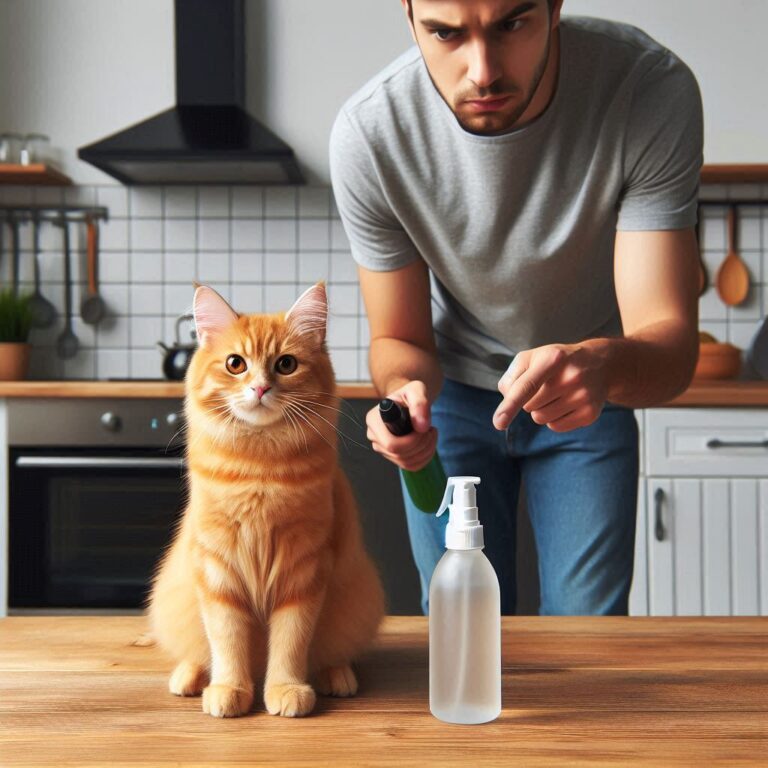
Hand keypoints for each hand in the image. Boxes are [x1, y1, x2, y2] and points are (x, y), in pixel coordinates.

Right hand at [365, 380, 437, 470]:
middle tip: (431, 430)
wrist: (408, 402)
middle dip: (422, 445)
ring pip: (406, 462)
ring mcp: (382, 448)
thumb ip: (419, 403)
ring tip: (430, 433)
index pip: (391, 444)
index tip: (423, 427)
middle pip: (399, 455)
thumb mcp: (416, 390)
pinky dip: (424, 458)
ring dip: (426, 450)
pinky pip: (410, 466)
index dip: (412, 441)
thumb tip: (421, 427)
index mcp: (374, 420)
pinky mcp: (392, 456)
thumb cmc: (409, 394)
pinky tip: (428, 443)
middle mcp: (374, 436)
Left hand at [493, 343, 609, 431]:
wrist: (599, 364)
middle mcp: (571, 377)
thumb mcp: (533, 357)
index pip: (527, 386)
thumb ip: (512, 377)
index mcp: (553, 357)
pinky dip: (554, 418)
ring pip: (540, 418)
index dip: (510, 404)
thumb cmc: (556, 361)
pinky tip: (566, 403)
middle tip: (547, 384)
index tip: (498, 422)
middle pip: (529, 405)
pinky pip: (555, 427)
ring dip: (540, 409)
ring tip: (556, 393)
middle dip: (530, 399)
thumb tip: (508, 401)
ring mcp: (583, 396)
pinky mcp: (589, 413)